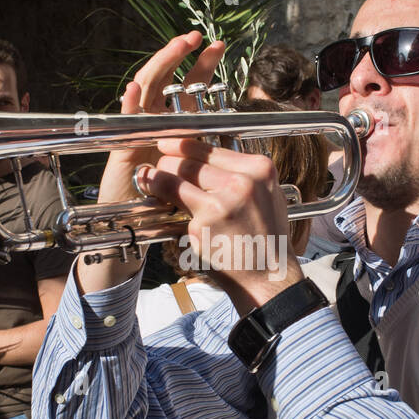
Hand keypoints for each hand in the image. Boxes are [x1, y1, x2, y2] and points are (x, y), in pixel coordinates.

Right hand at [76, 32, 225, 294]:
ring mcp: (137, 134)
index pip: (188, 89)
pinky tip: (135, 88)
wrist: (140, 233)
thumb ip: (210, 158)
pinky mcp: (121, 150)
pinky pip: (125, 123)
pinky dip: (129, 105)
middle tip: (198, 36)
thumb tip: (236, 139)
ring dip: (159, 67)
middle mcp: (154, 125)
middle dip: (182, 57)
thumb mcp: (200, 179)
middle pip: (168, 81)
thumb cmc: (171, 209)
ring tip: (175, 46)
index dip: (201, 68)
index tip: (219, 46)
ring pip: (146, 92)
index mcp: (174, 128)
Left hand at [142, 136, 301, 313]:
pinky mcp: (204, 222)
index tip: (167, 142)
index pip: (211, 148)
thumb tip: (208, 160)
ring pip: (176, 179)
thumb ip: (241, 174)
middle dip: (167, 162)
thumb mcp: (265, 195)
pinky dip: (164, 202)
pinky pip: (176, 207)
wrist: (270, 275)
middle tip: (157, 166)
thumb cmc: (266, 237)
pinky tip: (158, 203)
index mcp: (259, 169)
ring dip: (158, 179)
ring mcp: (222, 201)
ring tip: (148, 180)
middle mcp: (242, 181)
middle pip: (190, 161)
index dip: (183, 144)